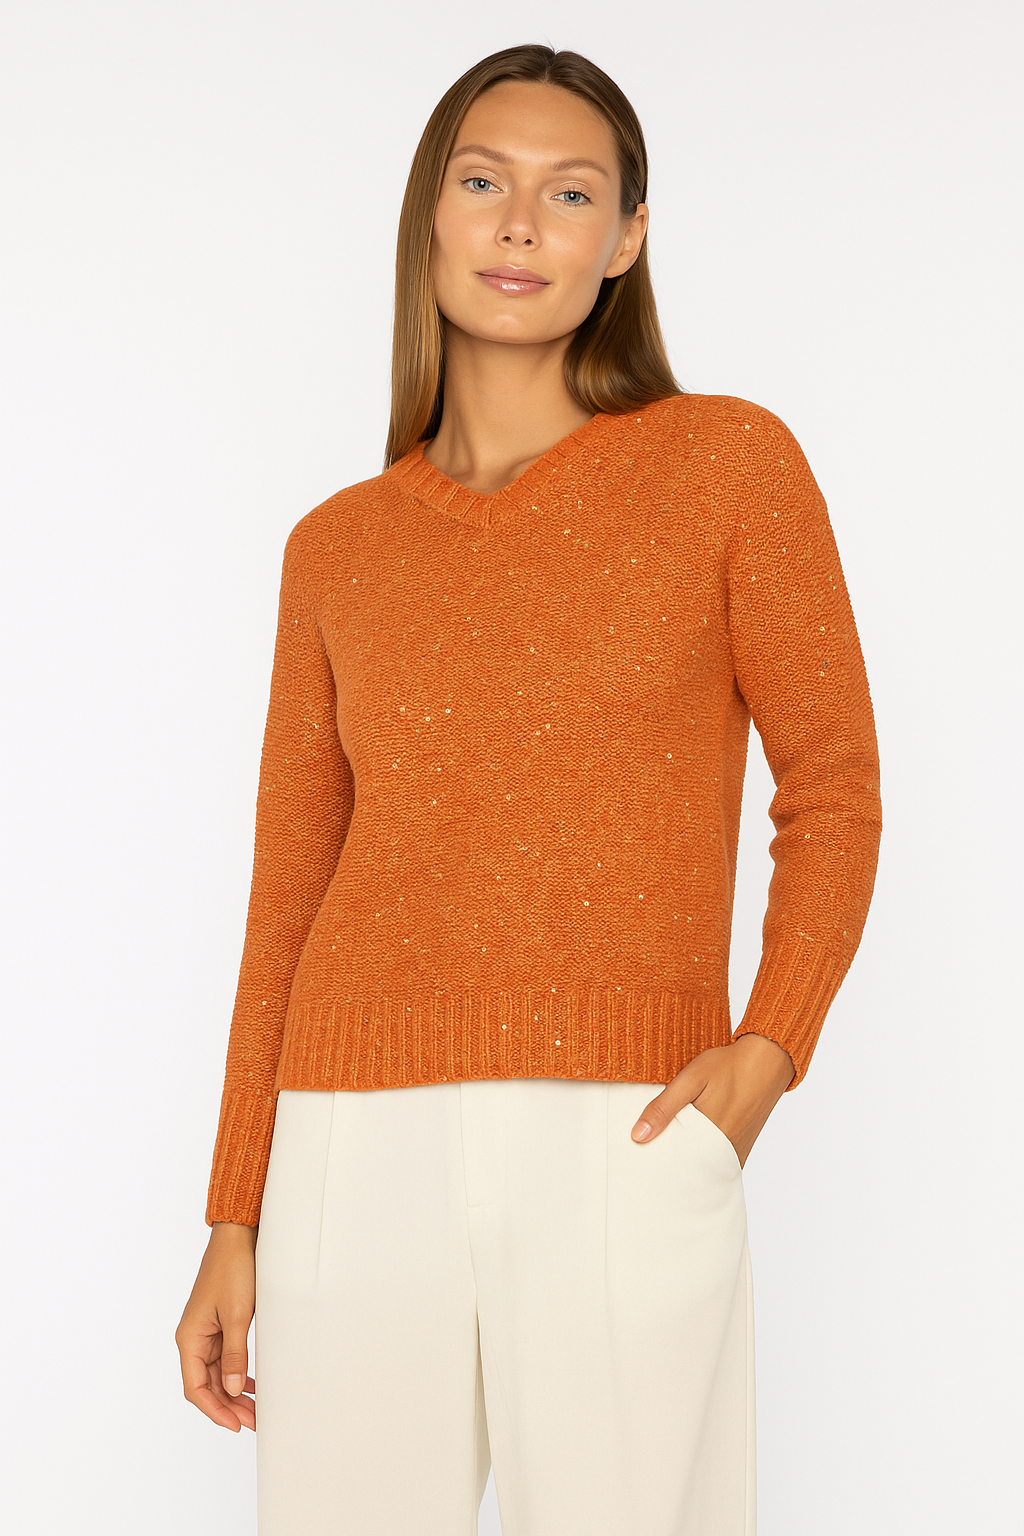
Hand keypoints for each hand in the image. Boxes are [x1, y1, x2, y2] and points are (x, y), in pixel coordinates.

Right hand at [175, 1221, 257, 1431]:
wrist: (238, 1237)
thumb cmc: (233, 1270)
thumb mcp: (236, 1315)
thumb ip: (234, 1354)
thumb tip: (233, 1390)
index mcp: (190, 1338)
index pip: (196, 1388)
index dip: (215, 1410)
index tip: (235, 1426)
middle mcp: (194, 1338)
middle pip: (207, 1385)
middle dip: (228, 1406)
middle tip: (254, 1422)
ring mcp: (206, 1332)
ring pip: (217, 1374)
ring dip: (234, 1393)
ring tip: (256, 1409)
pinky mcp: (220, 1325)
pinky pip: (225, 1359)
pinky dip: (237, 1374)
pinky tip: (251, 1384)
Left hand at [630, 1034, 795, 1166]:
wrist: (766, 1061)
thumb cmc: (728, 1066)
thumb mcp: (691, 1079)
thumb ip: (664, 1107)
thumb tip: (638, 1136)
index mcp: (708, 1137)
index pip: (674, 1164)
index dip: (655, 1164)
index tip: (638, 1162)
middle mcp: (725, 1152)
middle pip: (688, 1170)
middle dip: (669, 1168)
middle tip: (647, 1162)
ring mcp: (735, 1153)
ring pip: (704, 1169)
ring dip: (686, 1164)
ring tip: (665, 1157)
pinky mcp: (742, 1149)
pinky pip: (718, 1164)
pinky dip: (703, 1161)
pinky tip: (689, 1151)